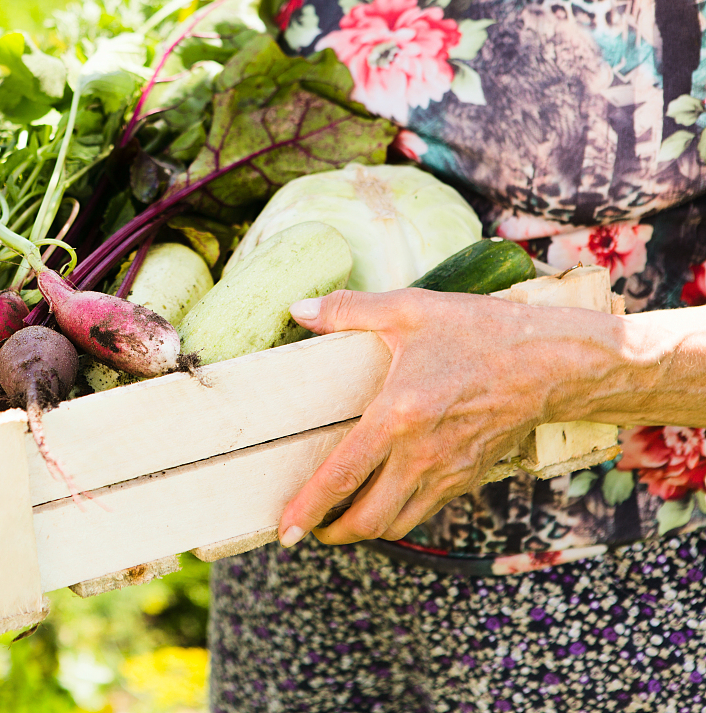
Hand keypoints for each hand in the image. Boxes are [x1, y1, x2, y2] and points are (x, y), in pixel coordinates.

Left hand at [277, 288, 623, 547]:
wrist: (554, 362)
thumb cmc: (480, 332)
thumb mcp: (410, 309)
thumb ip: (348, 310)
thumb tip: (297, 310)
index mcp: (399, 416)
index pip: (343, 476)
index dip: (309, 508)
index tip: (285, 530)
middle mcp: (422, 455)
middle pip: (368, 520)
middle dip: (331, 532)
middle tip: (306, 528)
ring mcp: (449, 472)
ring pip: (397, 524)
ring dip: (363, 530)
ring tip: (339, 518)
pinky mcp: (468, 478)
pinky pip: (424, 511)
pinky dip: (397, 516)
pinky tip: (383, 497)